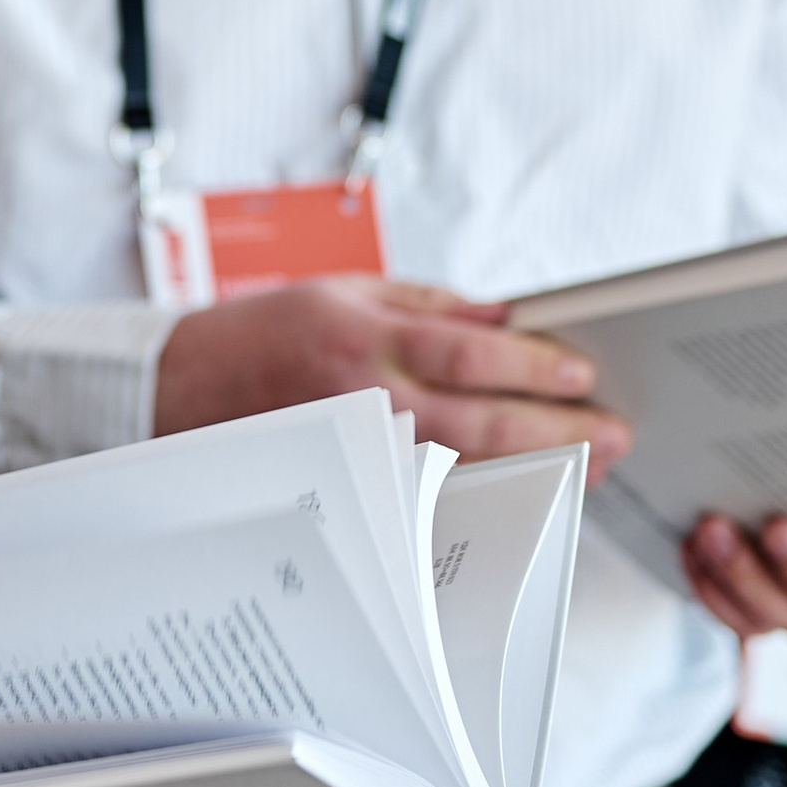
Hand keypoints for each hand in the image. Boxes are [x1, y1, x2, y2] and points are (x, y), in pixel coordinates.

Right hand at [152, 274, 630, 475]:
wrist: (171, 393)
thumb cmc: (255, 336)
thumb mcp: (339, 292)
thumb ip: (424, 305)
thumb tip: (502, 317)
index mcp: (366, 338)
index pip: (471, 351)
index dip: (535, 366)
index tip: (583, 374)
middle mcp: (366, 399)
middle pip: (483, 420)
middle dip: (559, 429)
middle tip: (615, 435)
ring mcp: (358, 451)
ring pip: (466, 466)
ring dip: (533, 467)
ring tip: (587, 465)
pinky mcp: (348, 485)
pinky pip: (428, 495)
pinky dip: (481, 493)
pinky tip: (518, 491)